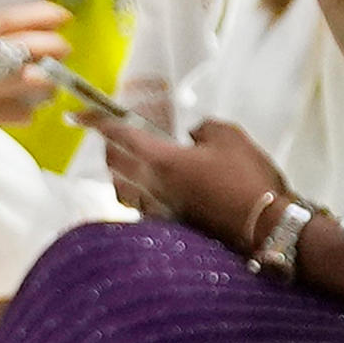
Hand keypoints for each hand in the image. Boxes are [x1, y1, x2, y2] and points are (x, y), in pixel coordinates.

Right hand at [0, 3, 70, 154]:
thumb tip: (35, 33)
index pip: (5, 19)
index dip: (38, 15)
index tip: (62, 15)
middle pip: (21, 47)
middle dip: (52, 46)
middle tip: (65, 49)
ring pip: (28, 80)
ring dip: (49, 81)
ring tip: (51, 83)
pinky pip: (21, 112)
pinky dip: (30, 111)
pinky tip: (26, 110)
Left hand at [90, 113, 288, 250]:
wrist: (266, 227)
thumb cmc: (247, 180)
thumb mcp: (228, 137)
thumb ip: (202, 128)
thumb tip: (191, 135)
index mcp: (160, 160)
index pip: (118, 135)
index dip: (96, 122)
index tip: (77, 116)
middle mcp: (150, 186)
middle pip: (113, 162)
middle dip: (110, 145)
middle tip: (117, 135)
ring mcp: (157, 210)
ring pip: (121, 187)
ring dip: (120, 172)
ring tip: (133, 162)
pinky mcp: (169, 227)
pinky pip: (139, 206)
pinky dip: (138, 194)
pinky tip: (154, 189)